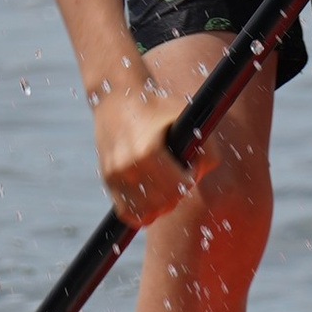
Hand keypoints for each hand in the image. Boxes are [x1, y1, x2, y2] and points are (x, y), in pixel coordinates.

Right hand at [90, 64, 213, 225]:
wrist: (116, 98)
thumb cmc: (155, 107)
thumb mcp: (184, 116)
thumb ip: (205, 146)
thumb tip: (199, 173)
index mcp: (147, 152)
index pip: (179, 186)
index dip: (189, 177)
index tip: (188, 165)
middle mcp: (127, 168)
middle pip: (164, 203)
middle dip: (177, 192)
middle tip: (178, 175)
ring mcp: (114, 177)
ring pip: (146, 214)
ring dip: (161, 206)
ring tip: (165, 187)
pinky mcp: (107, 181)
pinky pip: (127, 213)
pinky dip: (142, 212)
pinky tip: (150, 196)